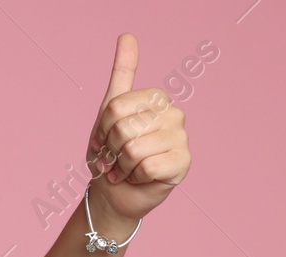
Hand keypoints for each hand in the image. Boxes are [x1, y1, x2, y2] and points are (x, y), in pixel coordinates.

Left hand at [86, 33, 190, 221]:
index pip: (115, 108)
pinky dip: (135, 177)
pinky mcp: (183, 163)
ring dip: (122, 166)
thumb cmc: (111, 153)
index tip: (105, 140)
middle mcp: (174, 114)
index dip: (102, 131)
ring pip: (134, 149)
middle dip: (111, 150)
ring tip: (127, 168)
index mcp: (156, 98)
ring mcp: (181, 138)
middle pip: (124, 128)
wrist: (113, 192)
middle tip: (116, 158)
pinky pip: (147, 166)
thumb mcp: (109, 112)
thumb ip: (122, 73)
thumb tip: (127, 35)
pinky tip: (139, 178)